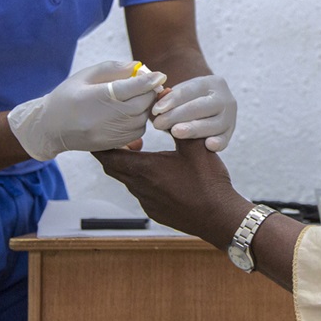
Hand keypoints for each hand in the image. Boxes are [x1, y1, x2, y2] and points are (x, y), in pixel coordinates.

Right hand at [8, 61, 166, 160]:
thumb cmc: (67, 96)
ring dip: (145, 108)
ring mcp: (110, 133)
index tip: (160, 75)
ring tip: (136, 98)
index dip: (149, 80)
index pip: (133, 87)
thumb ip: (112, 69)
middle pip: (142, 104)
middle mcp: (106, 117)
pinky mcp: (113, 144)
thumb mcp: (85, 76)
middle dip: (149, 93)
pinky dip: (140, 121)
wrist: (50, 128)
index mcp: (98, 96)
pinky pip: (138, 132)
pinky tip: (130, 113)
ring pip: (143, 119)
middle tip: (148, 85)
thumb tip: (138, 66)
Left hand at [94, 138, 249, 244]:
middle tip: (132, 139)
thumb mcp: (196, 147)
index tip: (107, 133)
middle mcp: (140, 187)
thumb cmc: (208, 182)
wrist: (219, 217)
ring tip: (148, 153)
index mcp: (145, 169)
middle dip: (115, 151)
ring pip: (128, 180)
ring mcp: (146, 202)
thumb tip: (165, 103)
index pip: (107, 156)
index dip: (102, 144)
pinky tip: (163, 175)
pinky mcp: (155, 211)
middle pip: (113, 167)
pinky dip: (144, 180)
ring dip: (131, 166)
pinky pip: (141, 193)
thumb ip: (177, 124)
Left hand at [151, 74, 236, 150]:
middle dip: (178, 115)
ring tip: (174, 132)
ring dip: (193, 128)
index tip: (156, 110)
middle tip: (159, 124)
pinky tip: (208, 145)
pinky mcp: (230, 133)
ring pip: (213, 123)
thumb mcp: (179, 95)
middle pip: (201, 107)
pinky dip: (218, 142)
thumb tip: (156, 106)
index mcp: (211, 83)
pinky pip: (225, 139)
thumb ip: (167, 99)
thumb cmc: (188, 102)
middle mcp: (224, 98)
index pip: (190, 90)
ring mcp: (230, 116)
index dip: (172, 100)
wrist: (209, 109)